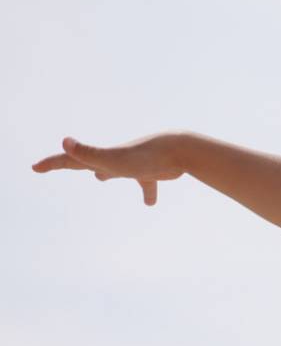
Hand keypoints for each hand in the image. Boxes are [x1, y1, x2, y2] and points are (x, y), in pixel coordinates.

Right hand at [32, 134, 189, 205]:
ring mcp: (133, 164)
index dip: (51, 163)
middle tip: (59, 164)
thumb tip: (64, 140)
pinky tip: (150, 204)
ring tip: (100, 178)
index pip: (71, 159)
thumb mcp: (112, 159)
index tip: (35, 167)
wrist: (181, 150)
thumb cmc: (146, 156)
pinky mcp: (152, 171)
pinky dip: (147, 193)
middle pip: (88, 160)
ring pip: (115, 170)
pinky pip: (147, 185)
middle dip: (72, 162)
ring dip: (105, 173)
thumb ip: (88, 153)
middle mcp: (114, 159)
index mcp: (102, 158)